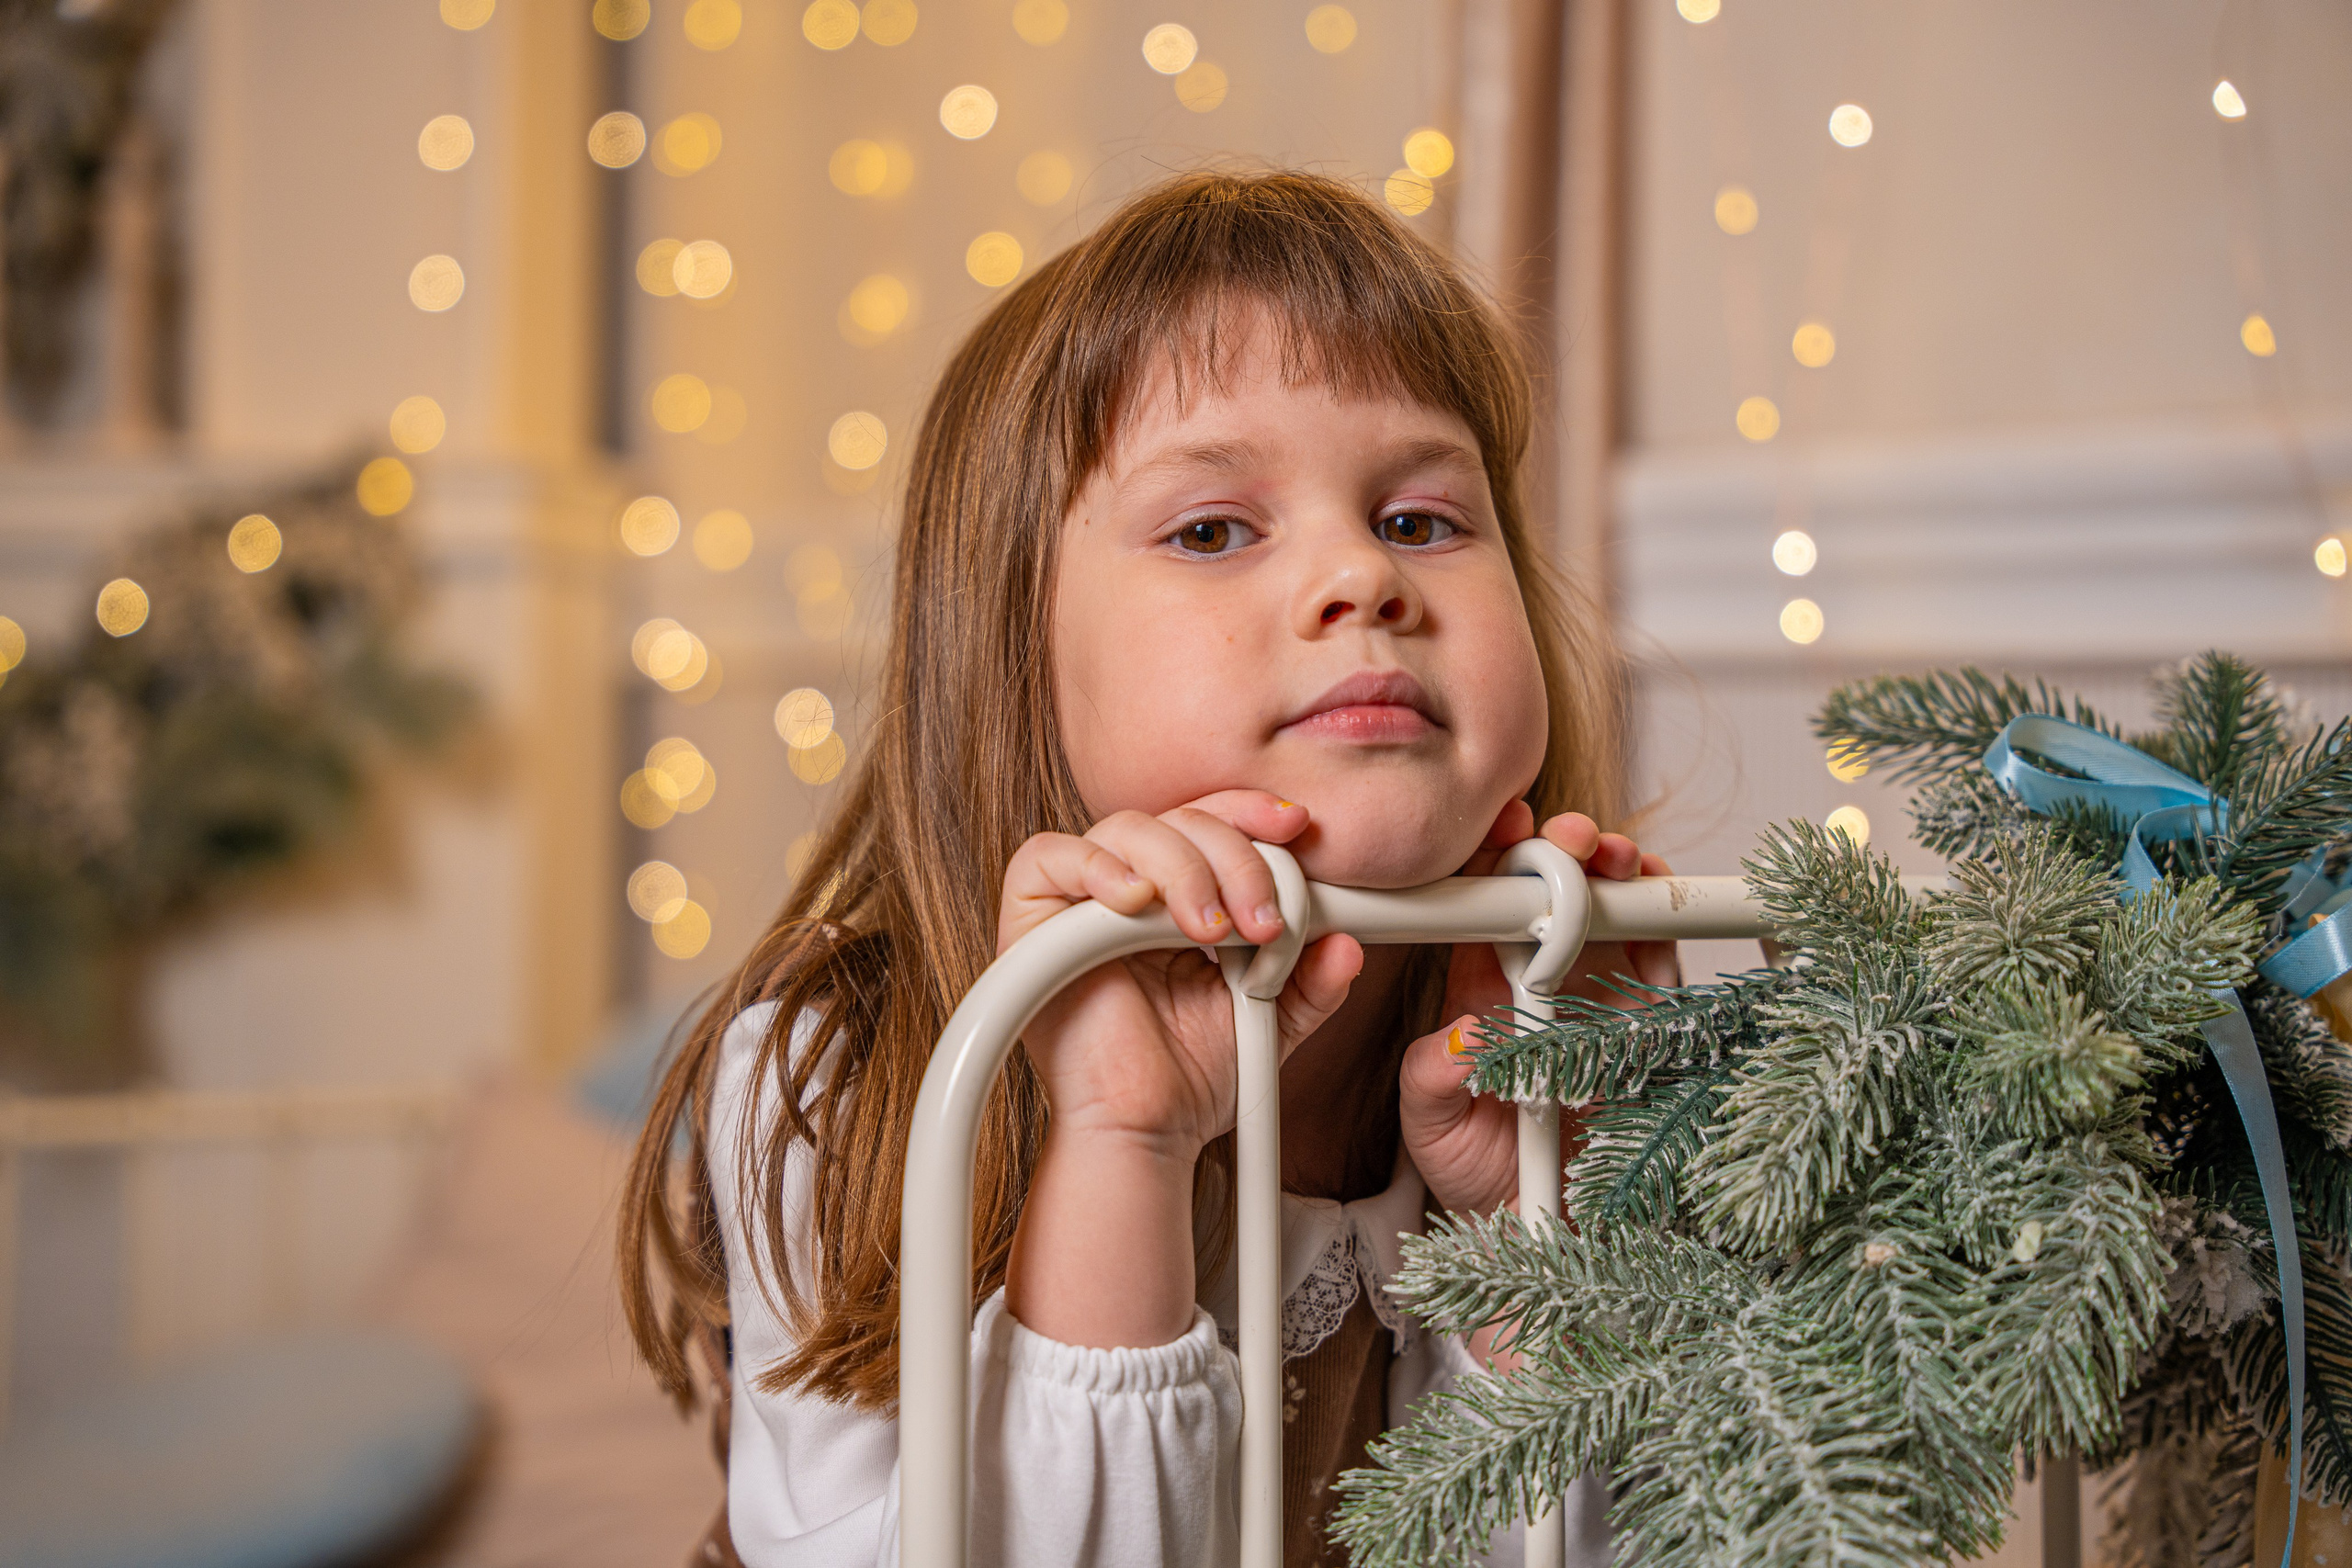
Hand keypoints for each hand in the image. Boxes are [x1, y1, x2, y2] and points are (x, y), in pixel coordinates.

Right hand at [1001, 792, 1362, 1348]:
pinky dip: (1098, 867)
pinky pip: (1048, 856)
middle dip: (1235, 857)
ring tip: (1211, 932)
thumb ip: (1311, 979)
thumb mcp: (1275, 1018)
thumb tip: (1347, 944)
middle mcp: (1128, 891)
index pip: (1210, 821)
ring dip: (1183, 869)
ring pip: (1126, 829)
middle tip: (1264, 921)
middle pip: (1178, 818)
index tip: (1299, 829)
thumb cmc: (1195, 1079)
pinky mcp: (1030, 920)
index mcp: (1179, 898)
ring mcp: (1077, 902)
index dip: (1250, 813)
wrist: (1149, 1133)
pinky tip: (1135, 903)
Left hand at [1399, 803, 1680, 1214]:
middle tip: (1570, 840)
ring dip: (1618, 872)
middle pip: (1555, 892)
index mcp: (1480, 987)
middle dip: (1565, 850)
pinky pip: (1663, 961)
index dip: (1493, 860)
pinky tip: (1655, 905)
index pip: (1484, 905)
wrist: (1541, 1231)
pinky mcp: (1651, 1024)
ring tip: (1615, 859)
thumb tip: (1462, 1038)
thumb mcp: (1431, 1123)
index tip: (1501, 833)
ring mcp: (1599, 995)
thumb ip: (1434, 1076)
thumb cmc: (1477, 1169)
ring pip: (1612, 911)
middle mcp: (1542, 980)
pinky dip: (1663, 924)